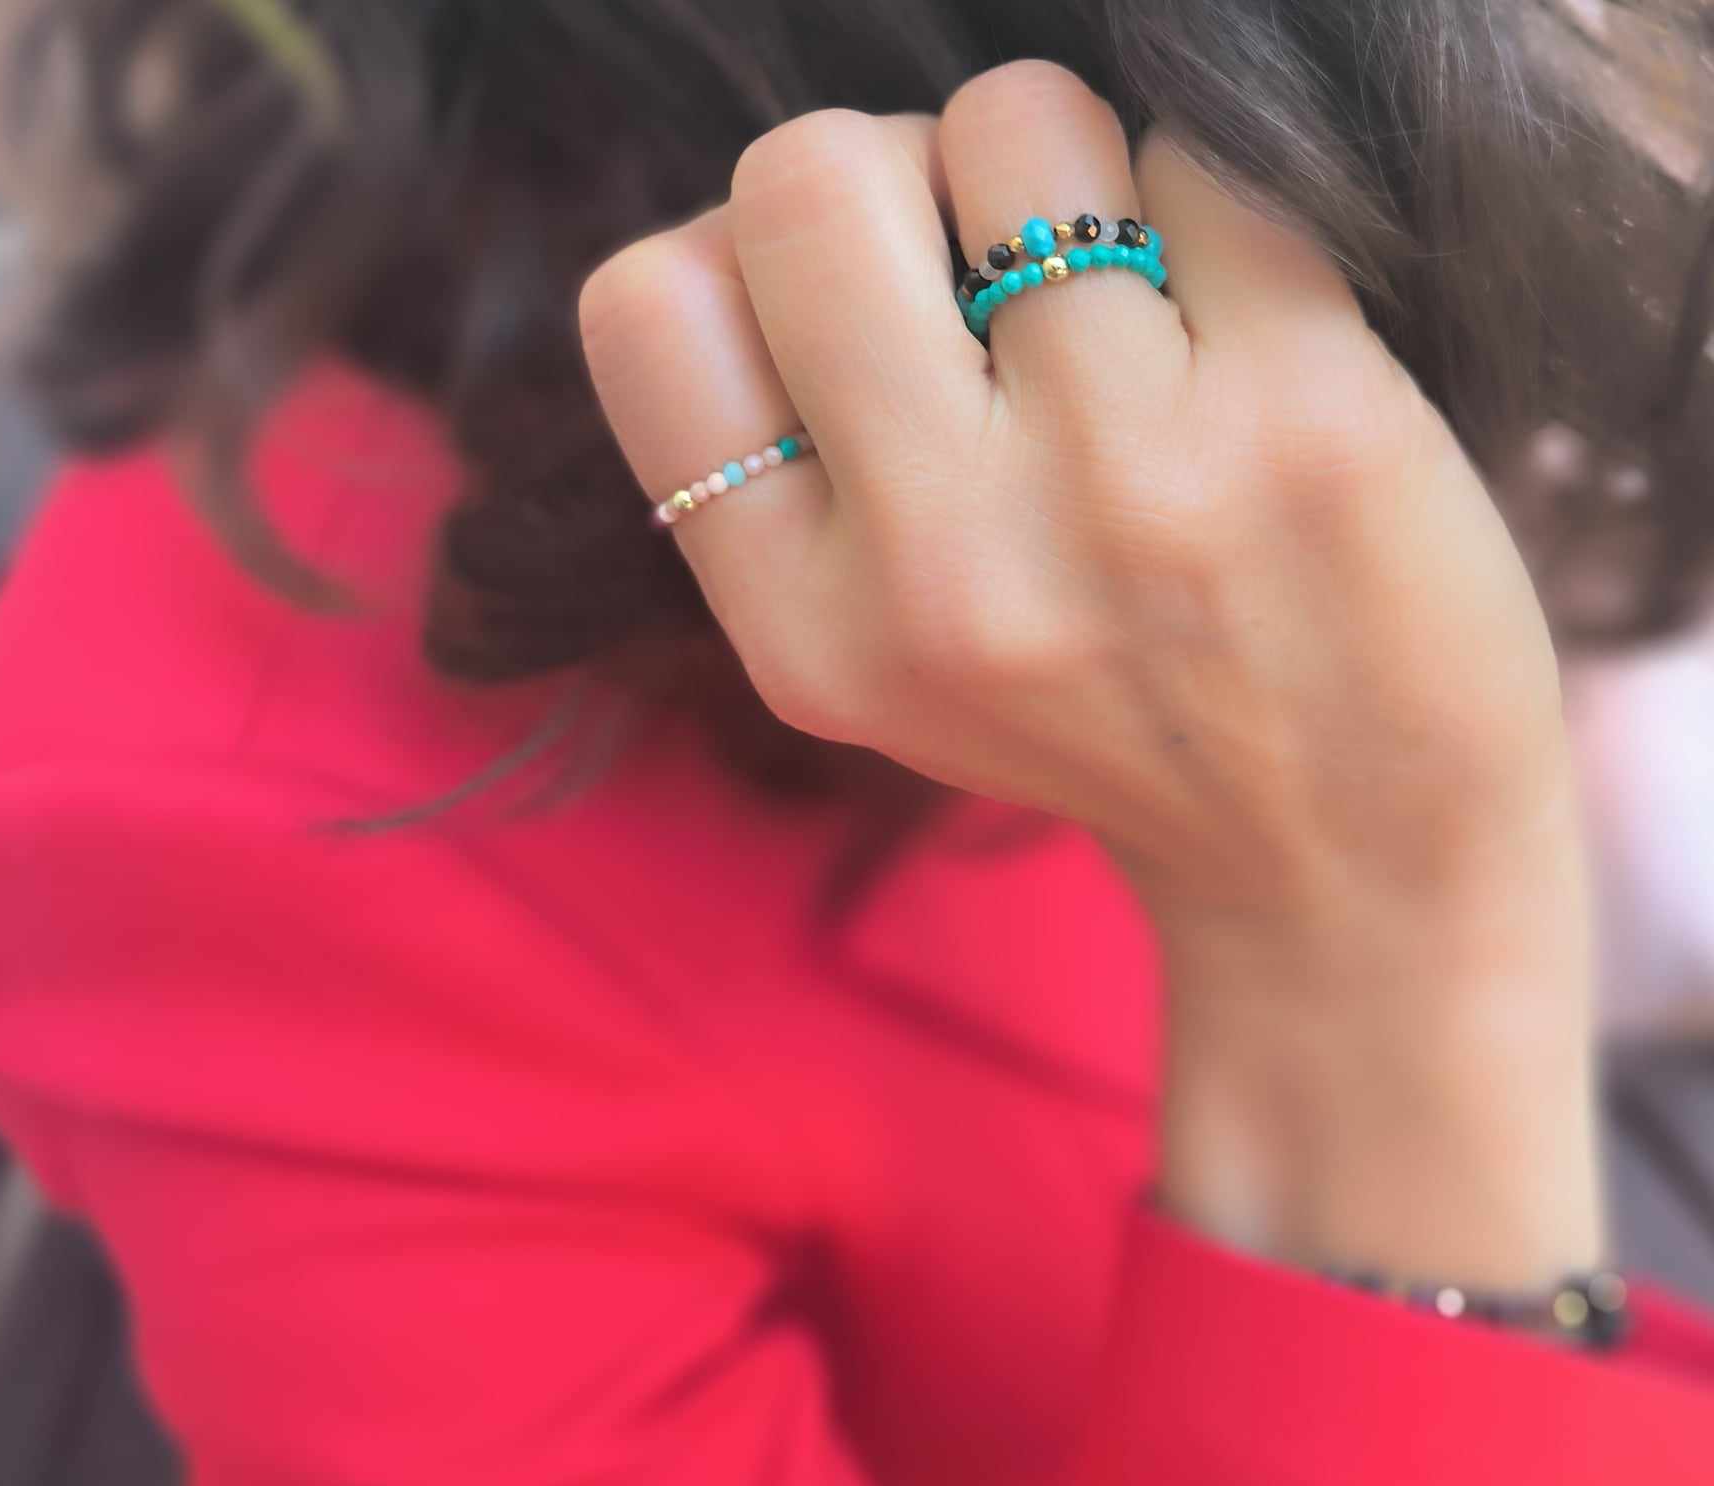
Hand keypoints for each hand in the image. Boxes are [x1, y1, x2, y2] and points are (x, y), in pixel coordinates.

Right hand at [582, 61, 1601, 1282]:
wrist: (1346, 854)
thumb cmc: (1107, 722)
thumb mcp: (883, 670)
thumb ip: (795, 477)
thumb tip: (793, 217)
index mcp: (808, 632)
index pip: (648, 312)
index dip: (741, 256)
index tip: (848, 309)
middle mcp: (941, 563)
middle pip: (808, 178)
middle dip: (896, 173)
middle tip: (986, 270)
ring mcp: (1122, 482)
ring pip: (1013, 123)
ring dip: (1064, 176)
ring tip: (1124, 305)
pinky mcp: (1303, 412)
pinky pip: (1197, 161)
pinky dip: (1206, 215)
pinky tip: (1235, 336)